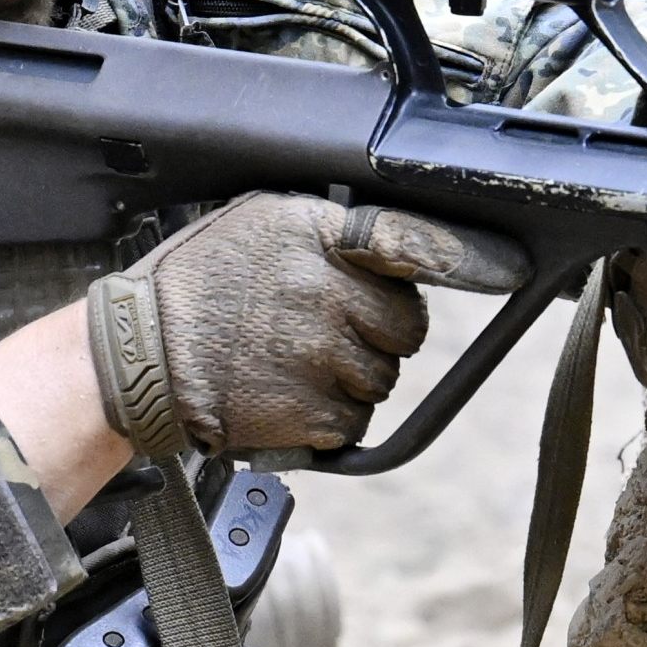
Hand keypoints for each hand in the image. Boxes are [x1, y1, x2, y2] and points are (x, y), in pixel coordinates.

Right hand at [88, 194, 530, 459]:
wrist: (136, 358)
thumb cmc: (191, 287)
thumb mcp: (255, 224)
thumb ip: (326, 232)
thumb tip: (391, 247)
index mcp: (314, 233)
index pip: (411, 238)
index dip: (467, 257)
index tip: (511, 269)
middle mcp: (325, 289)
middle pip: (405, 325)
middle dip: (378, 334)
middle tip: (322, 332)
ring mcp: (321, 353)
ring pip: (382, 378)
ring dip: (349, 379)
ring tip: (287, 364)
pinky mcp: (312, 411)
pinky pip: (355, 422)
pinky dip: (327, 420)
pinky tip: (282, 396)